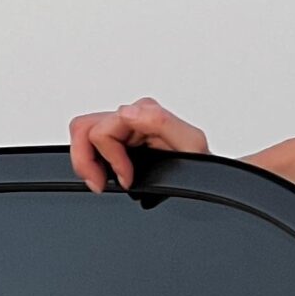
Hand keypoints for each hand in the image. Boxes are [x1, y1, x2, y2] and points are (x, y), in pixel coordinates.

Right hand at [68, 98, 209, 191]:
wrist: (210, 177)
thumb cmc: (204, 162)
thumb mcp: (191, 144)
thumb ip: (160, 122)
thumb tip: (126, 113)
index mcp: (146, 112)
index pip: (101, 129)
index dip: (109, 159)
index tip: (126, 179)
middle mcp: (134, 115)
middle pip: (85, 128)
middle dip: (86, 159)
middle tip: (101, 183)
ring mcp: (126, 126)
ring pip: (85, 135)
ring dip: (90, 161)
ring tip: (106, 181)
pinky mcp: (123, 138)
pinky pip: (94, 144)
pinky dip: (96, 162)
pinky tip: (114, 176)